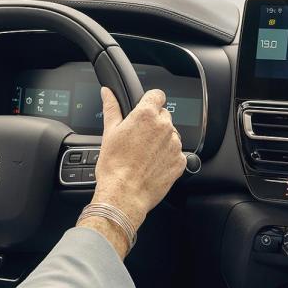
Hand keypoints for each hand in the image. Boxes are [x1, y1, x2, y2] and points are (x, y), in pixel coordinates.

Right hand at [79, 88, 185, 255]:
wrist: (124, 194)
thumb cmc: (114, 166)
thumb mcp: (109, 132)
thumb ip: (111, 108)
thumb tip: (108, 93)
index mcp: (146, 115)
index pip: (157, 95)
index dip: (150, 101)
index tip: (145, 109)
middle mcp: (165, 127)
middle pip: (164, 116)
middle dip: (153, 123)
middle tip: (138, 139)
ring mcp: (175, 144)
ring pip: (171, 135)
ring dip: (161, 140)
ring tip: (144, 155)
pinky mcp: (180, 161)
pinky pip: (176, 153)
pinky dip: (167, 157)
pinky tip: (152, 165)